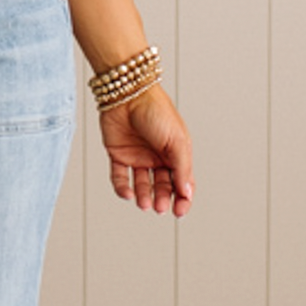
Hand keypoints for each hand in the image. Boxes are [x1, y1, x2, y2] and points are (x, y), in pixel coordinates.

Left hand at [99, 85, 193, 216]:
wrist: (128, 93)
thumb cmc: (157, 111)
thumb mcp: (177, 141)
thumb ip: (182, 168)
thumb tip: (187, 192)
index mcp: (176, 153)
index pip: (182, 181)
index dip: (183, 198)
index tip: (179, 211)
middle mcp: (157, 156)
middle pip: (162, 186)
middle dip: (162, 198)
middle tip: (159, 207)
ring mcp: (138, 156)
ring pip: (142, 184)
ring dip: (144, 196)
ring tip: (144, 204)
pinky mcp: (118, 155)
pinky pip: (120, 177)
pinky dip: (123, 188)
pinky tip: (128, 195)